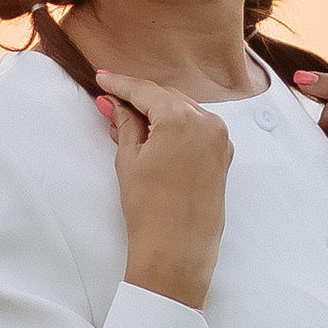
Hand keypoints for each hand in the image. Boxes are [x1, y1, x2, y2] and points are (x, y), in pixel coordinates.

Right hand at [93, 69, 233, 309]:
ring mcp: (220, 138)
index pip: (145, 90)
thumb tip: (118, 105)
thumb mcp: (129, 160)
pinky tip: (155, 133)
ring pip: (184, 110)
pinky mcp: (224, 155)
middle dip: (139, 97)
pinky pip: (198, 128)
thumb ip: (125, 124)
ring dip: (159, 111)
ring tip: (129, 120)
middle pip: (167, 96)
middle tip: (111, 101)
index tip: (103, 78)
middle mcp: (207, 122)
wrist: (177, 249)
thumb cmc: (149, 207)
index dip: (121, 84)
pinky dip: (177, 126)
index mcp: (181, 118)